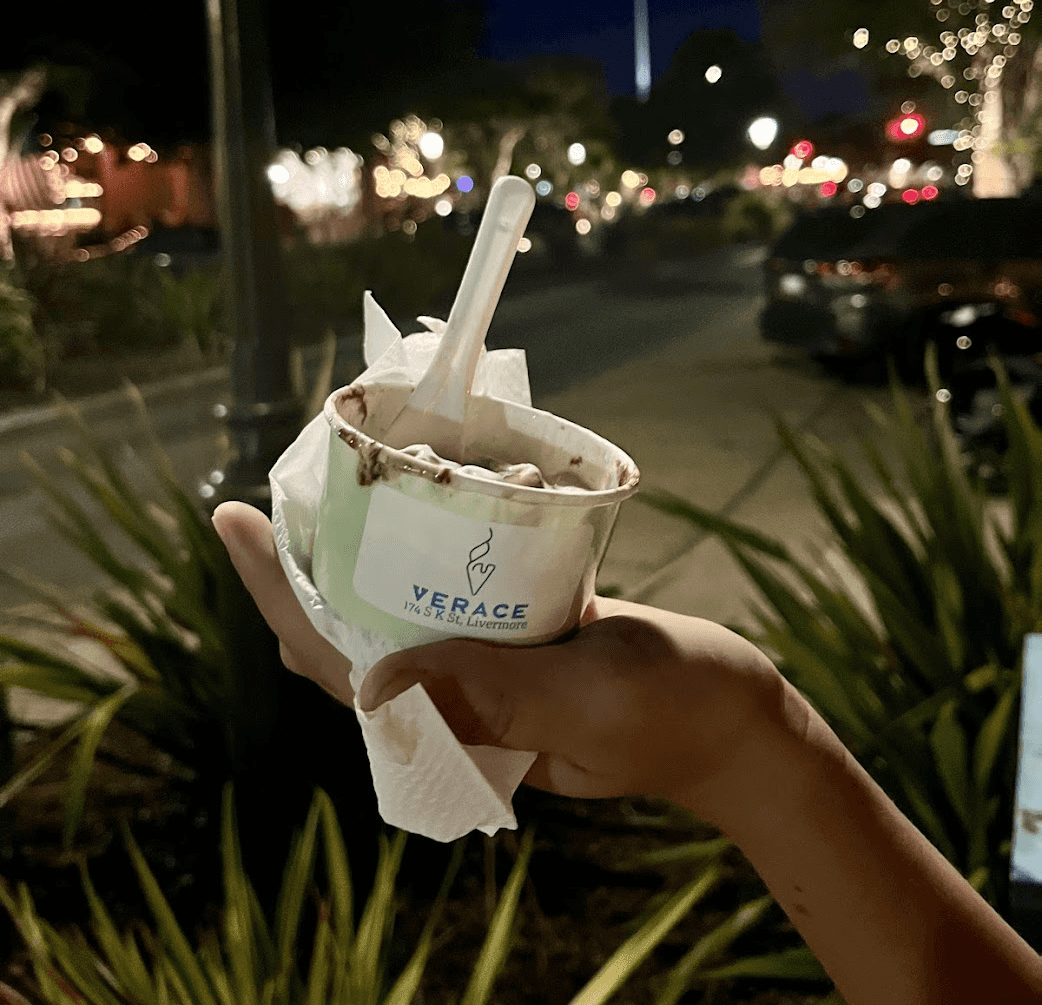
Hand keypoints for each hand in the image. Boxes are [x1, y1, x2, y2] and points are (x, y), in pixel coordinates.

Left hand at [212, 501, 797, 822]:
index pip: (338, 660)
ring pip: (401, 603)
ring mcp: (488, 663)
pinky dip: (435, 542)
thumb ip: (494, 693)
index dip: (278, 594)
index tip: (234, 522)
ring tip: (329, 485)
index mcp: (452, 726)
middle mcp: (455, 695)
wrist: (739, 715)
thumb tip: (373, 687)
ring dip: (361, 549)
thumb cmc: (672, 712)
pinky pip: (460, 587)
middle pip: (350, 627)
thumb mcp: (584, 700)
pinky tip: (426, 496)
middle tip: (266, 495)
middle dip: (301, 566)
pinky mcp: (525, 634)